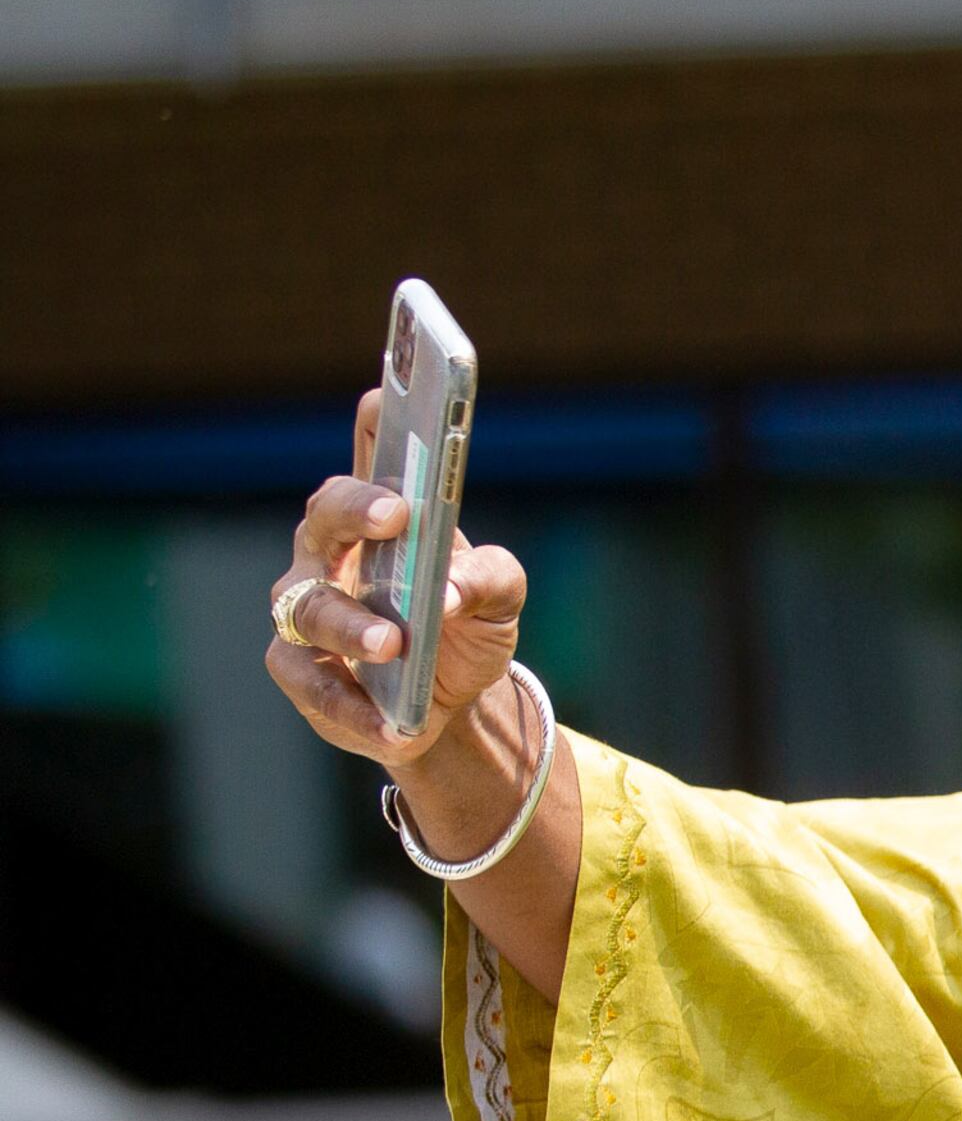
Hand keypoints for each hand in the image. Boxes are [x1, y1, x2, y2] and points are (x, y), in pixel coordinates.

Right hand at [264, 389, 528, 768]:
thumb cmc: (465, 626)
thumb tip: (449, 589)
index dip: (374, 424)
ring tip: (397, 641)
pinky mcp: (300, 671)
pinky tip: (397, 723)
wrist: (449, 702)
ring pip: (312, 606)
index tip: (387, 397)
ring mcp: (306, 610)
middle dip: (355, 508)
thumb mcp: (501, 601)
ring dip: (355, 623)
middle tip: (398, 514)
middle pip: (324, 514)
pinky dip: (357, 707)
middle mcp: (330, 552)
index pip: (370, 456)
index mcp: (380, 518)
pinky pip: (314, 685)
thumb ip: (492, 578)